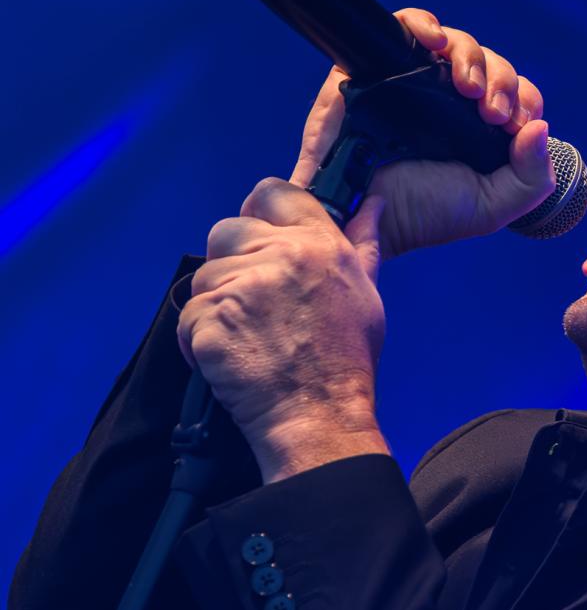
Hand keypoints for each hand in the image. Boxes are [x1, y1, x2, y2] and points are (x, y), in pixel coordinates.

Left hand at [177, 178, 389, 484]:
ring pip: (205, 276)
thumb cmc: (346, 360)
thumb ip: (363, 245)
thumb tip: (374, 204)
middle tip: (252, 303)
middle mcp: (282, 256)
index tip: (260, 239)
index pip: (274, 192)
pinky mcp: (211, 319)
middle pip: (227, 230)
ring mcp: (244, 286)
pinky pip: (189, 315)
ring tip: (246, 338)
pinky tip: (228, 358)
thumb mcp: (367, 295)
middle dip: (231, 262)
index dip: (259, 212)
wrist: (320, 416)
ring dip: (215, 306)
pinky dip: (199, 339)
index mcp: (321, 245)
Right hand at [291, 7, 555, 260]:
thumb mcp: (490, 207)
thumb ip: (531, 178)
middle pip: (492, 64)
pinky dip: (424, 23)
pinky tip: (437, 42)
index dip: (523, 100)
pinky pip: (405, 25)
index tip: (513, 126)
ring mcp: (415, 80)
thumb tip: (542, 127)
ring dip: (471, 57)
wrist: (361, 213)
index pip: (517, 95)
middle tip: (491, 113)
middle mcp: (452, 101)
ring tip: (467, 87)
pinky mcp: (377, 66)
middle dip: (501, 82)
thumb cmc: (422, 214)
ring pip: (456, 44)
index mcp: (481, 129)